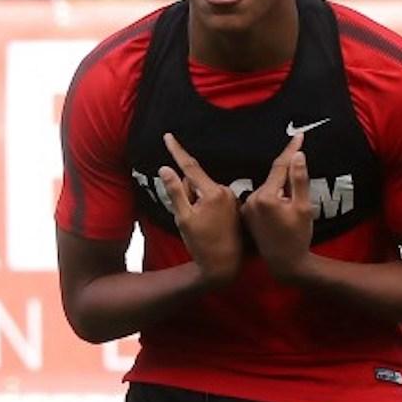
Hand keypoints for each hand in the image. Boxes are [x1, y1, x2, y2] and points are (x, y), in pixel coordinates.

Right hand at [159, 133, 241, 287]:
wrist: (224, 265)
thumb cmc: (201, 244)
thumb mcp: (183, 218)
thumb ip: (175, 191)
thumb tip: (165, 168)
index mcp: (212, 192)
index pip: (190, 166)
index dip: (177, 150)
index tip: (168, 136)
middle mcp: (226, 191)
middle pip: (197, 182)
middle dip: (188, 192)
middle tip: (190, 218)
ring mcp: (233, 199)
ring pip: (206, 190)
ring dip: (198, 201)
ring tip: (202, 225)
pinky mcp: (237, 206)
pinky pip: (216, 199)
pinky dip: (208, 207)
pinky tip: (211, 225)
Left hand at [241, 134, 313, 281]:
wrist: (285, 265)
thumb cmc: (298, 237)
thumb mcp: (304, 208)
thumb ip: (299, 179)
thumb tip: (297, 155)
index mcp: (266, 196)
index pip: (280, 166)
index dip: (291, 150)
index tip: (300, 135)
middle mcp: (251, 200)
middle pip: (274, 180)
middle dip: (287, 179)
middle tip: (298, 191)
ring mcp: (246, 209)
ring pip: (268, 190)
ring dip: (279, 191)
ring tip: (290, 211)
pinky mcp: (246, 217)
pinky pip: (261, 200)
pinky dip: (271, 200)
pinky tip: (280, 215)